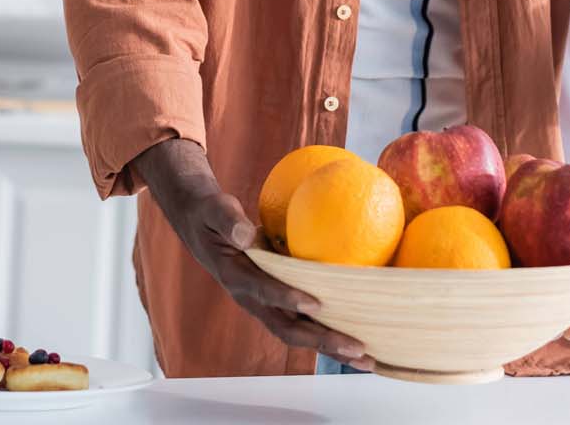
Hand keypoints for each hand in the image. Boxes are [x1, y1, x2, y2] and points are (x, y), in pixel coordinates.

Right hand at [132, 139, 373, 368]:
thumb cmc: (211, 215)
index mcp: (236, 276)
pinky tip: (357, 339)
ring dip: (332, 348)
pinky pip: (303, 324)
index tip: (314, 303)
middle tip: (356, 348)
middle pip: (288, 329)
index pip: (264, 292)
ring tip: (367, 360)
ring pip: (299, 334)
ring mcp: (264, 305)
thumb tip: (246, 235)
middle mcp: (252, 299)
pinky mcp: (276, 304)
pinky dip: (329, 335)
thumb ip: (229, 221)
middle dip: (322, 340)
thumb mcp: (215, 210)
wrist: (202, 228)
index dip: (287, 299)